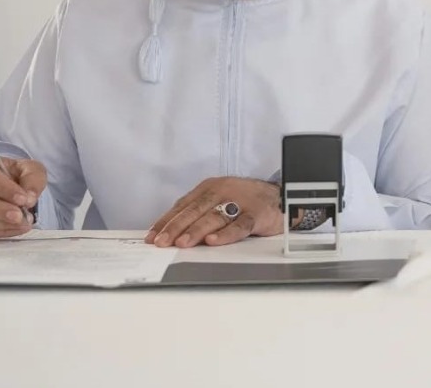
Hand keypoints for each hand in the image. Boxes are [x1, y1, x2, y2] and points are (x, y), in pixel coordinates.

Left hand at [145, 177, 283, 247]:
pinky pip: (239, 225)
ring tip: (182, 243)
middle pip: (195, 210)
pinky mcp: (255, 214)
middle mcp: (222, 191)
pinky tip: (213, 241)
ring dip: (196, 231)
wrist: (278, 196)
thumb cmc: (245, 200)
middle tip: (162, 242)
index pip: (183, 205)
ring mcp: (239, 202)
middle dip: (176, 227)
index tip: (152, 236)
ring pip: (214, 217)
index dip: (166, 221)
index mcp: (209, 188)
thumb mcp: (219, 200)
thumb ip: (198, 214)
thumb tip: (171, 233)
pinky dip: (225, 234)